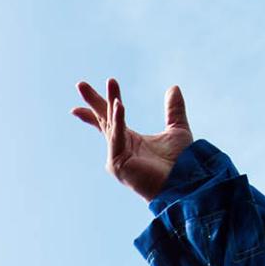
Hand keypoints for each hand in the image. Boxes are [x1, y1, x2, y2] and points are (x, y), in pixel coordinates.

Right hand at [71, 78, 192, 200]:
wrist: (184, 183)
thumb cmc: (181, 163)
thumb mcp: (177, 129)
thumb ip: (173, 109)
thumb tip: (173, 87)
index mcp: (130, 141)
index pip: (109, 121)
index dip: (97, 108)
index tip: (83, 95)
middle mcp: (119, 149)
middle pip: (103, 120)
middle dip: (93, 101)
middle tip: (80, 83)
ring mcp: (116, 158)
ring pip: (111, 125)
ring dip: (110, 103)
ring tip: (111, 82)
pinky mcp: (117, 164)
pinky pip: (117, 137)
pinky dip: (119, 120)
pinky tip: (119, 104)